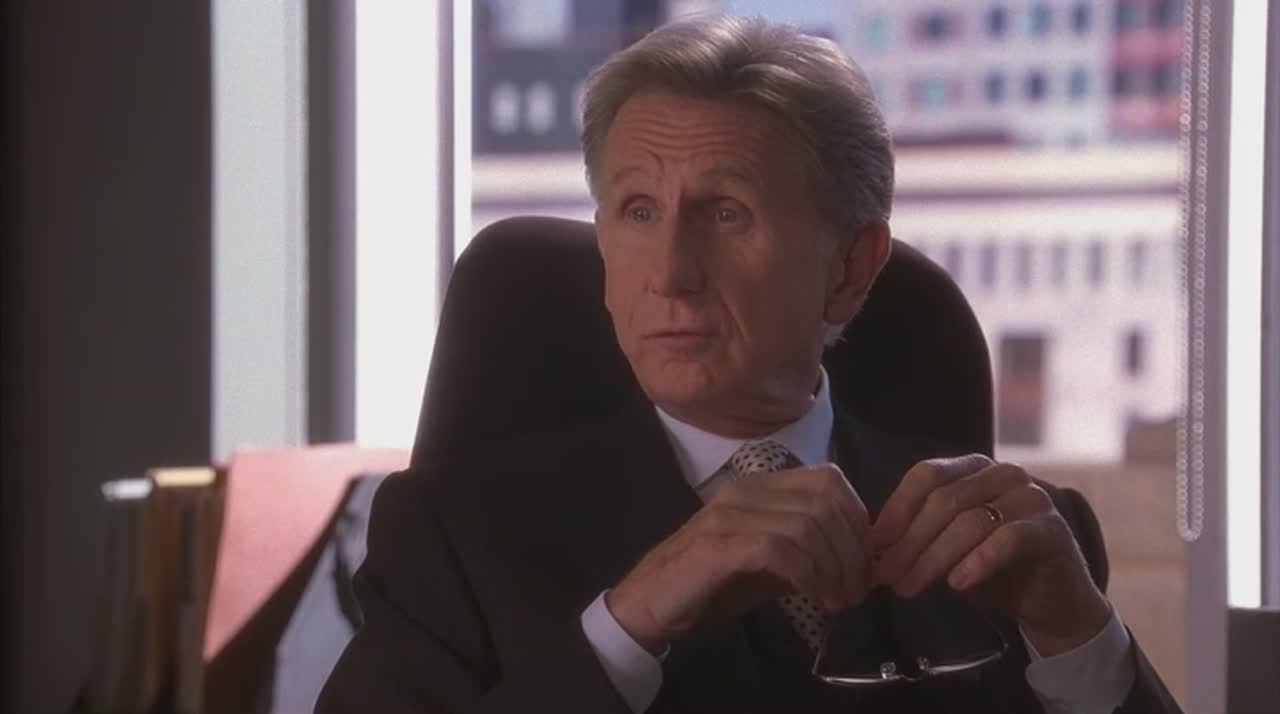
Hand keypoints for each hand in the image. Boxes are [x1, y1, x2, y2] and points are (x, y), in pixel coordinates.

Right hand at [607, 464, 871, 653]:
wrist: (651, 604)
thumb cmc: (710, 585)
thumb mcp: (770, 566)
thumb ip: (809, 554)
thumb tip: (857, 562)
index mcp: (760, 487)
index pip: (829, 480)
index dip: (858, 520)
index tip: (865, 564)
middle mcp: (746, 491)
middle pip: (825, 500)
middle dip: (852, 549)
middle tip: (856, 591)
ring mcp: (729, 515)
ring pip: (807, 523)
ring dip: (833, 567)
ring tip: (837, 600)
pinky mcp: (717, 545)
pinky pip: (779, 548)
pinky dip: (807, 574)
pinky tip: (812, 597)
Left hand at [870, 455, 1110, 656]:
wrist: (1050, 602)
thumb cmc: (992, 572)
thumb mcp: (946, 550)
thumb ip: (916, 539)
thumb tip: (871, 548)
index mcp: (974, 468)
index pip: (926, 476)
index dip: (895, 509)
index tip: (873, 545)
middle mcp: (1003, 474)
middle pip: (943, 500)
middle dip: (908, 542)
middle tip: (885, 577)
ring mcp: (1031, 497)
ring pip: (969, 522)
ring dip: (932, 559)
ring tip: (909, 588)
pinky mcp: (1052, 528)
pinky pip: (1007, 539)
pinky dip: (977, 561)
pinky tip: (956, 585)